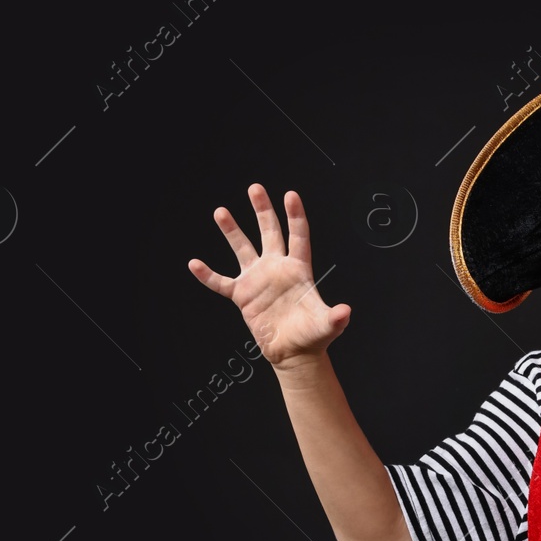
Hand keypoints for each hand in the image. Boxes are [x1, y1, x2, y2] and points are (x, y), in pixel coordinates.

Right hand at [188, 184, 349, 369]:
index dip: (295, 216)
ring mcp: (258, 280)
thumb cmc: (313, 336)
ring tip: (221, 211)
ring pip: (242, 249)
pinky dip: (208, 275)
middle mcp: (277, 269)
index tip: (290, 195)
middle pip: (270, 232)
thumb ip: (335, 318)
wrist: (294, 353)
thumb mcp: (326, 325)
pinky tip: (194, 264)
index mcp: (298, 270)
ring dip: (232, 231)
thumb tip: (345, 312)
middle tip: (255, 188)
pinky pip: (221, 283)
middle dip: (262, 210)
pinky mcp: (243, 296)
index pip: (298, 236)